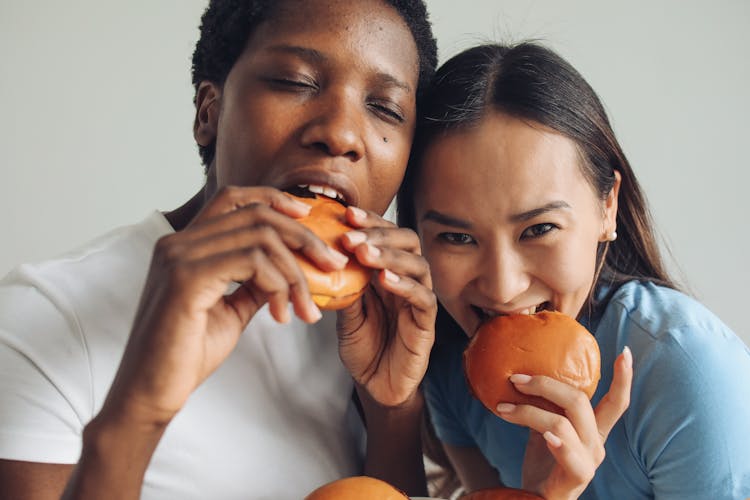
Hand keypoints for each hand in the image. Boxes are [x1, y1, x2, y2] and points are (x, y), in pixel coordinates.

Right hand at [101, 186, 347, 424]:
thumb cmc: (186, 354)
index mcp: (185, 245)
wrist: (150, 393)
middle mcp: (178, 242)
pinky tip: (282, 315)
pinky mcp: (185, 279)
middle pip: (256, 214)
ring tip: (306, 308)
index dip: (274, 199)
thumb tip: (288, 268)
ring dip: (295, 273)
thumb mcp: (231, 310)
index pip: (233, 198)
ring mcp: (179, 257)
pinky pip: (252, 263)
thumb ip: (255, 283)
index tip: (308, 215)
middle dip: (303, 238)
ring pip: (260, 238)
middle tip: (332, 265)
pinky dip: (278, 286)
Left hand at [336, 206, 435, 407]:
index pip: (386, 236)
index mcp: (387, 271)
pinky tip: (385, 280)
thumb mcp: (345, 312)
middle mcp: (407, 280)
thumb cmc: (364, 346)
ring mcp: (419, 300)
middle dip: (379, 235)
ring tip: (364, 254)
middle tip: (351, 236)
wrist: (376, 385)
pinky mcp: (427, 324)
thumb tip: (327, 256)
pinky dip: (405, 286)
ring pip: (417, 265)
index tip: (346, 214)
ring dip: (390, 256)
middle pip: (406, 242)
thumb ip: (344, 286)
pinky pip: (423, 298)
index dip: (370, 223)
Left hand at [496, 347, 632, 499]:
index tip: (625, 352)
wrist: (533, 499)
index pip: (615, 402)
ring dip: (528, 411)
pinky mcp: (575, 477)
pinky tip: (545, 437)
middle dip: (545, 383)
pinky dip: (557, 442)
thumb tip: (522, 373)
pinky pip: (568, 456)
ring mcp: (587, 462)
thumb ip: (545, 406)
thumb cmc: (542, 462)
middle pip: (579, 402)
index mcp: (593, 430)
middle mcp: (595, 444)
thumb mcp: (543, 427)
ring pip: (562, 423)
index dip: (624, 378)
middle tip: (516, 379)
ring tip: (503, 408)